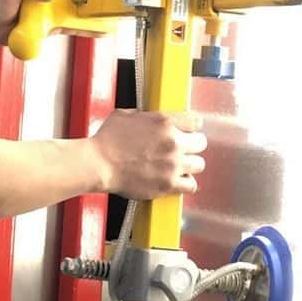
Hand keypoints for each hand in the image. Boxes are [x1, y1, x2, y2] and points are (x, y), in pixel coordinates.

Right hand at [87, 110, 205, 198]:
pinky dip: (186, 183)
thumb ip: (146, 116)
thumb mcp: (126, 115)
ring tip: (180, 165)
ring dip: (190, 164)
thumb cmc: (107, 140)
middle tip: (184, 148)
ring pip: (199, 164)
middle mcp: (173, 142)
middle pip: (201, 143)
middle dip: (193, 145)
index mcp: (164, 122)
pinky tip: (178, 180)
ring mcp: (172, 165)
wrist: (99, 164)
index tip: (188, 130)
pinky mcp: (168, 184)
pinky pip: (191, 185)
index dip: (191, 126)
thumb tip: (150, 119)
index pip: (196, 121)